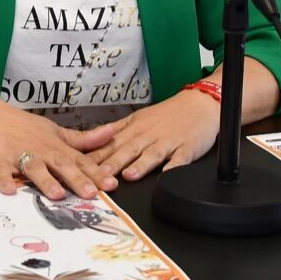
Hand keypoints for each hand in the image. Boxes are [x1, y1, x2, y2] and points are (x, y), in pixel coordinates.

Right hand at [0, 95, 114, 200]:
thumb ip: (82, 138)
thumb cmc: (23, 126)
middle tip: (91, 193)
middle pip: (61, 165)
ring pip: (34, 168)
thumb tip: (112, 133)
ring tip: (57, 195)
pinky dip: (5, 180)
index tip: (111, 184)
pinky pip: (1, 172)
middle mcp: (41, 151)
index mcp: (55, 146)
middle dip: (77, 179)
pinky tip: (9, 190)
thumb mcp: (55, 130)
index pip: (80, 160)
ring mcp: (19, 155)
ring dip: (46, 181)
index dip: (96, 172)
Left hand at [74, 89, 220, 182]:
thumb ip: (116, 131)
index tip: (80, 167)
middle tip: (98, 176)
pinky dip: (173, 167)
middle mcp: (148, 135)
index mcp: (134, 128)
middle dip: (112, 163)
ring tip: (128, 176)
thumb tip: (90, 143)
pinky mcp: (187, 148)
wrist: (200, 103)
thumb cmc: (169, 114)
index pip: (110, 143)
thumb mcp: (138, 118)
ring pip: (151, 153)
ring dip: (139, 165)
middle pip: (127, 149)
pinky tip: (166, 175)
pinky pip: (180, 159)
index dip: (95, 156)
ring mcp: (168, 142)